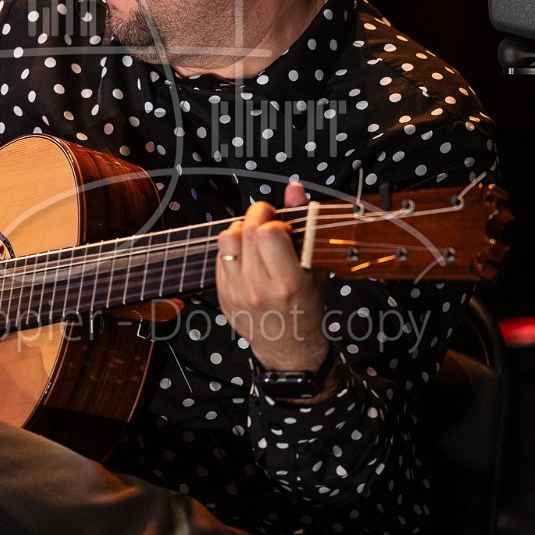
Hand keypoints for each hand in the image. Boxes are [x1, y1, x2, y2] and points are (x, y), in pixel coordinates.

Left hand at [215, 181, 329, 371]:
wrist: (288, 347)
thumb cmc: (306, 305)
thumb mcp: (314, 266)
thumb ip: (304, 222)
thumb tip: (294, 188)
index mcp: (287, 283)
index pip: (269, 233)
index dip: (276, 221)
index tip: (284, 227)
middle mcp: (258, 288)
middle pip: (246, 231)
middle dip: (258, 216)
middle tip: (269, 222)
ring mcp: (236, 292)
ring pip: (227, 239)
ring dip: (241, 230)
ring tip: (256, 238)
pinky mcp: (222, 295)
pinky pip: (219, 256)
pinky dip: (232, 248)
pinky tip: (247, 255)